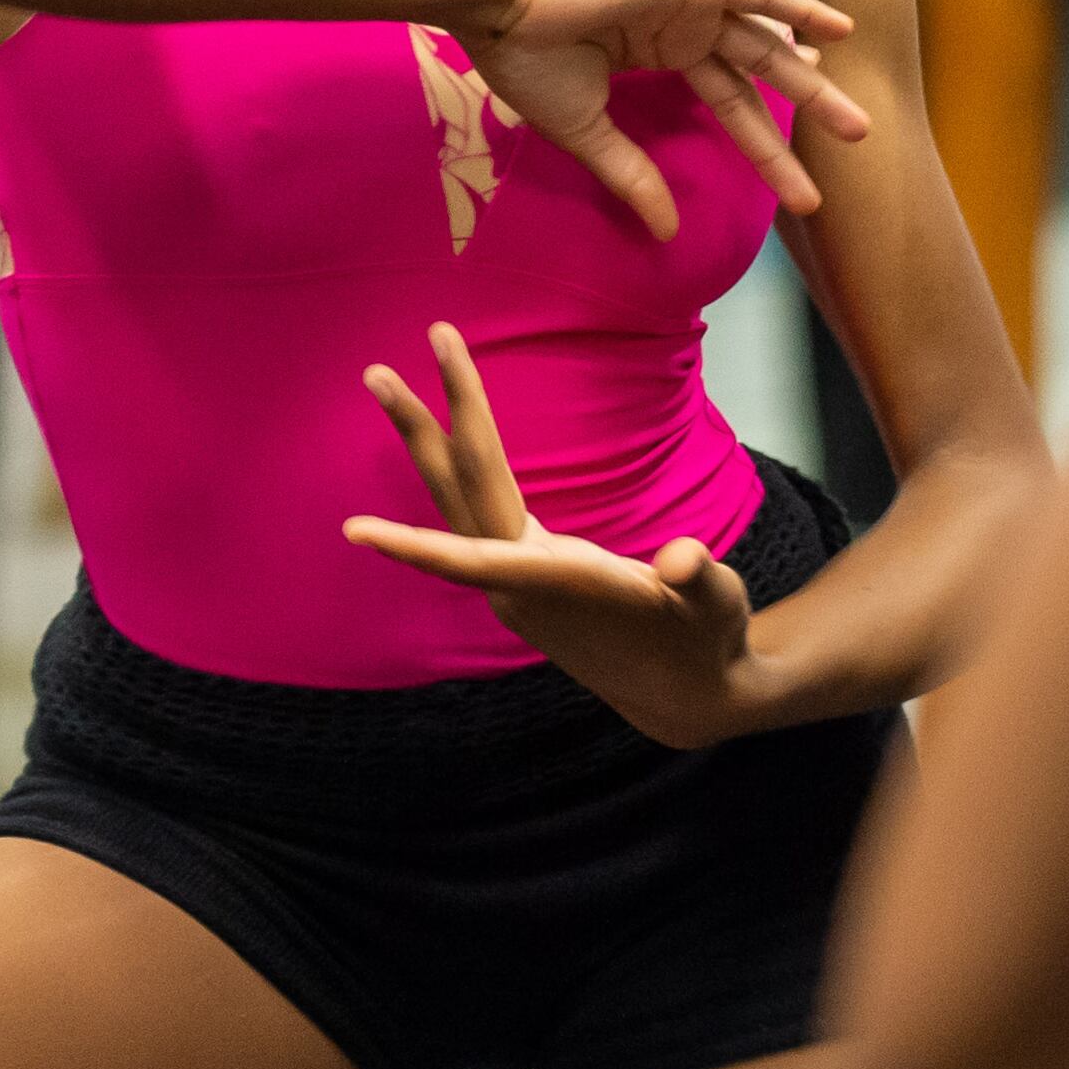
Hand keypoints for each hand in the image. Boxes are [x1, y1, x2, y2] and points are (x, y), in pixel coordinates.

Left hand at [345, 323, 771, 749]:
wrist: (684, 695)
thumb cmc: (703, 640)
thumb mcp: (715, 606)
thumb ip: (698, 580)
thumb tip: (684, 561)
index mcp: (554, 586)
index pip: (473, 553)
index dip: (412, 545)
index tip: (352, 530)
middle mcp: (517, 583)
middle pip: (456, 496)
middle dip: (419, 430)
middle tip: (376, 373)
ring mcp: (513, 579)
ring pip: (454, 500)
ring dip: (424, 438)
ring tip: (385, 381)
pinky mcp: (520, 573)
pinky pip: (467, 512)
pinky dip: (449, 465)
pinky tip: (431, 433)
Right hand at [469, 0, 867, 239]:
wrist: (498, 3)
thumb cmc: (528, 57)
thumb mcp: (588, 130)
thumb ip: (632, 175)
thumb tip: (666, 232)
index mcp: (657, 52)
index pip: (728, 105)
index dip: (763, 148)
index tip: (795, 195)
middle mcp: (682, 26)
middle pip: (758, 77)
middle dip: (805, 114)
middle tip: (854, 147)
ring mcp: (689, 0)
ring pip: (766, 45)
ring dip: (812, 82)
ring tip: (856, 127)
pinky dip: (798, 8)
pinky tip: (839, 30)